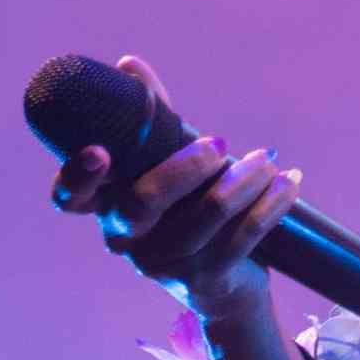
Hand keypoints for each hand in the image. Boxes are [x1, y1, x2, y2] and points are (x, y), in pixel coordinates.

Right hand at [49, 55, 300, 325]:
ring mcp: (168, 265)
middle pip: (146, 199)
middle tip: (219, 143)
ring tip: (268, 161)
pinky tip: (289, 182)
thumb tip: (130, 66)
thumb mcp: (167, 176)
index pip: (70, 199)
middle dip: (187, 163)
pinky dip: (272, 203)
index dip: (77, 175)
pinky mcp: (209, 279)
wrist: (227, 294)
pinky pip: (247, 233)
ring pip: (209, 212)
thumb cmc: (188, 220)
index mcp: (106, 211)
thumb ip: (152, 126)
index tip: (99, 151)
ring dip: (246, 178)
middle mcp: (128, 241)